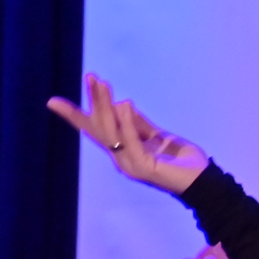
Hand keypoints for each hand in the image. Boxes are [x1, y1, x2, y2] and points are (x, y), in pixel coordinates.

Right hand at [47, 74, 208, 195]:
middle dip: (94, 101)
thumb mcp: (160, 137)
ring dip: (107, 106)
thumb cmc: (183, 162)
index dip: (78, 114)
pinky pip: (131, 141)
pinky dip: (127, 123)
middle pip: (100, 127)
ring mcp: (130, 164)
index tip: (55, 101)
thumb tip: (123, 104)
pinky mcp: (143, 167)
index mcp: (123, 151)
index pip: (97, 130)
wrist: (203, 181)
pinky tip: (124, 105)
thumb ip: (141, 125)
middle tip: (90, 77)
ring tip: (103, 84)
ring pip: (112, 132)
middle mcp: (121, 158)